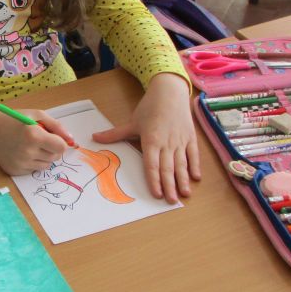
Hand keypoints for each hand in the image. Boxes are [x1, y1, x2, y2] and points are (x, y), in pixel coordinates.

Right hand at [0, 105, 73, 174]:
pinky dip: (32, 163)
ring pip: (46, 165)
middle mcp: (27, 152)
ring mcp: (20, 163)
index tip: (52, 138)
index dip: (59, 142)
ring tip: (30, 146)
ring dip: (43, 157)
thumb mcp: (37, 115)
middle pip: (55, 158)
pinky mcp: (15, 171)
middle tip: (40, 140)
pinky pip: (34, 170)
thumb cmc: (16, 120)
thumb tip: (72, 141)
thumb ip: (57, 127)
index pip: (61, 148)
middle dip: (52, 149)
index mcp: (33, 135)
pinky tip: (22, 153)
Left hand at [91, 73, 200, 201]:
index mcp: (151, 140)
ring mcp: (180, 140)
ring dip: (183, 179)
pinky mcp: (190, 137)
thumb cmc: (150, 107)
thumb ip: (115, 134)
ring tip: (185, 194)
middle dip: (170, 186)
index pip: (152, 164)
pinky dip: (194, 165)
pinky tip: (196, 178)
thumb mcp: (132, 121)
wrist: (170, 91)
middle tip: (171, 201)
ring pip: (182, 163)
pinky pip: (193, 154)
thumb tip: (94, 138)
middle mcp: (167, 142)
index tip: (156, 194)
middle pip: (168, 168)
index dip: (154, 180)